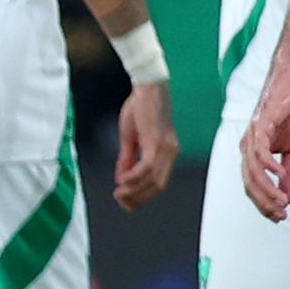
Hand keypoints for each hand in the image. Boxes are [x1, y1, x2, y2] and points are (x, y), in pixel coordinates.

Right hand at [111, 78, 174, 208]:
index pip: (158, 182)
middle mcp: (171, 153)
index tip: (126, 201)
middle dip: (138, 198)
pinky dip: (134, 177)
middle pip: (158, 186)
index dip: (142, 195)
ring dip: (134, 190)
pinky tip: (121, 181)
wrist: (146, 87)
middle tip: (121, 201)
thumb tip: (121, 178)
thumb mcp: (131, 137)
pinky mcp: (156, 142)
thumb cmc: (140, 107)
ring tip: (118, 193)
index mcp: (167, 153)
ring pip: (152, 180)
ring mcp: (166, 149)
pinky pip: (146, 168)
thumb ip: (127, 158)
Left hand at [241, 68, 289, 216]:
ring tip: (283, 200)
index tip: (279, 217)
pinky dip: (269, 165)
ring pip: (253, 171)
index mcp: (252, 154)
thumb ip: (289, 173)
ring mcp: (251, 136)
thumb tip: (288, 197)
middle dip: (265, 202)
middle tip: (281, 214)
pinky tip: (281, 174)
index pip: (253, 186)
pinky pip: (260, 150)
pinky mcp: (260, 125)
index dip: (264, 204)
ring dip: (268, 188)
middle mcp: (247, 147)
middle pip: (250, 183)